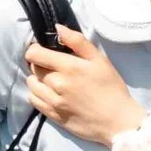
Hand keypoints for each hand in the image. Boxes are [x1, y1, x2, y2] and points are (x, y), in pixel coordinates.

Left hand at [25, 28, 145, 146]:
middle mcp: (57, 84)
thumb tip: (57, 28)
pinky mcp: (53, 116)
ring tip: (50, 79)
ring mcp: (53, 101)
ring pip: (32, 84)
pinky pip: (34, 100)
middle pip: (34, 68)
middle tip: (52, 65)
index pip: (35, 54)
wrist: (118, 122)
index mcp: (69, 67)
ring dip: (36, 78)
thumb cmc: (111, 88)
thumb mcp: (100, 60)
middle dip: (39, 63)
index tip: (43, 50)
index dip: (35, 49)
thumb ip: (78, 41)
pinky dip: (37, 93)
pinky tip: (48, 92)